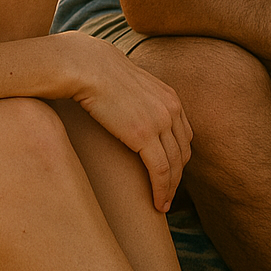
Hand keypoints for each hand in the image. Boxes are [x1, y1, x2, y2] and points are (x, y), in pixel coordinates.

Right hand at [60, 32, 192, 212]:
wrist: (86, 66)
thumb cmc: (99, 75)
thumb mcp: (129, 86)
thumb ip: (138, 101)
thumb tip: (130, 111)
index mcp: (170, 97)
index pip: (184, 136)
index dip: (179, 158)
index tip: (170, 175)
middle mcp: (172, 109)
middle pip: (183, 152)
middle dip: (177, 177)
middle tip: (167, 195)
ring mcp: (161, 121)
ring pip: (175, 165)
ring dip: (170, 189)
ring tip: (161, 204)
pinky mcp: (145, 135)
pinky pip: (161, 170)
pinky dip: (161, 190)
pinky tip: (156, 204)